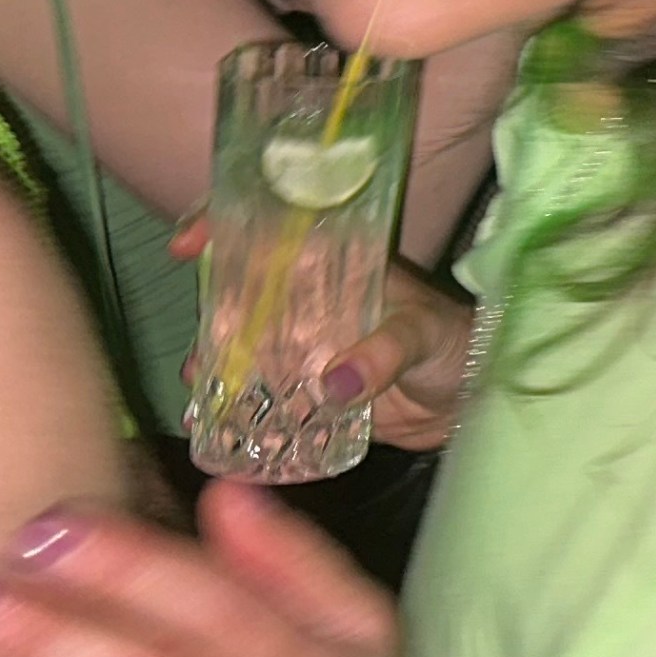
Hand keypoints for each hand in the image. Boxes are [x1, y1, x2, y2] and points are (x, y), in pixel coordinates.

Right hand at [161, 221, 472, 454]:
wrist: (468, 398)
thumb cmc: (453, 343)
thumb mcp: (424, 334)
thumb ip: (385, 352)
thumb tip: (335, 383)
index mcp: (335, 265)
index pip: (272, 232)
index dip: (224, 228)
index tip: (187, 244)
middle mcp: (309, 301)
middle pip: (241, 294)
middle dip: (209, 317)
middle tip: (199, 354)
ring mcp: (304, 346)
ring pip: (242, 346)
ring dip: (215, 367)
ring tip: (201, 392)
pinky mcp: (307, 391)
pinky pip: (262, 396)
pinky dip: (236, 410)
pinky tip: (215, 428)